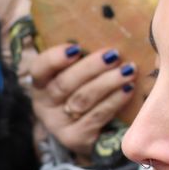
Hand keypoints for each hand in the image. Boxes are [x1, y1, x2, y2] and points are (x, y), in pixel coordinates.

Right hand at [21, 43, 135, 158]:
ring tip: (128, 70)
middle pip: (65, 84)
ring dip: (108, 83)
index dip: (55, 58)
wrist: (83, 131)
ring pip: (83, 100)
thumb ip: (81, 58)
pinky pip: (97, 117)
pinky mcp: (76, 139)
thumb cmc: (81, 91)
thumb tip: (106, 30)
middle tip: (114, 54)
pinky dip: (115, 101)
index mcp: (40, 84)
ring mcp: (59, 124)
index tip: (75, 48)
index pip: (40, 68)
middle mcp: (44, 105)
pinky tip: (128, 89)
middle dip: (91, 68)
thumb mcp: (72, 75)